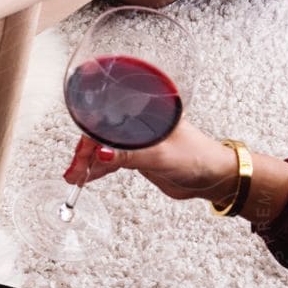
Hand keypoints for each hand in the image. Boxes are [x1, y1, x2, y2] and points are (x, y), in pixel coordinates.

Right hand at [63, 119, 237, 202]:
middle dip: (85, 150)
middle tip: (74, 170)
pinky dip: (98, 169)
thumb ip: (130, 156)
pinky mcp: (138, 155)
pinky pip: (112, 160)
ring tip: (75, 177)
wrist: (214, 177)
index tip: (81, 150)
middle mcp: (139, 121)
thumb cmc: (198, 157)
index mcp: (147, 109)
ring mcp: (137, 139)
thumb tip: (102, 154)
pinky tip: (87, 177)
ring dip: (89, 162)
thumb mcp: (162, 157)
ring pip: (104, 147)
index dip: (90, 132)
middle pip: (102, 131)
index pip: (108, 116)